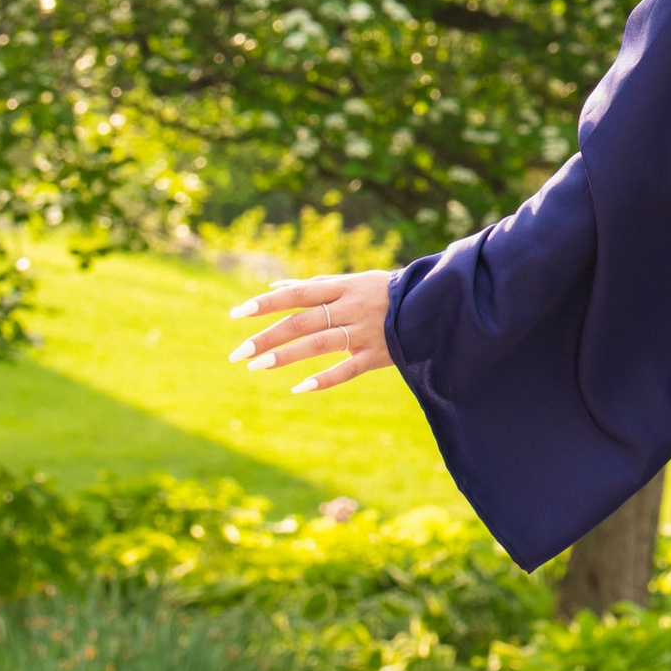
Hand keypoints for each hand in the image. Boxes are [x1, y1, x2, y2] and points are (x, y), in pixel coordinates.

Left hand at [227, 270, 394, 394]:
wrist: (432, 305)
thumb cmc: (382, 292)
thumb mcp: (350, 281)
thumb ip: (312, 285)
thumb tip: (273, 287)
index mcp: (342, 288)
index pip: (297, 295)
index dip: (267, 303)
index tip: (237, 314)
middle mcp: (350, 308)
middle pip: (302, 322)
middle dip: (268, 337)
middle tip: (238, 353)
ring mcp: (364, 332)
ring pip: (319, 345)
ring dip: (286, 356)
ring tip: (256, 366)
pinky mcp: (378, 354)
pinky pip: (348, 369)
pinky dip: (324, 379)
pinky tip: (298, 388)